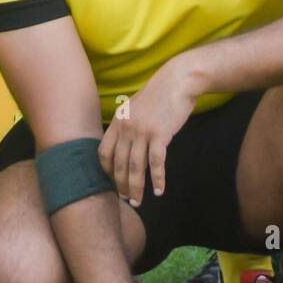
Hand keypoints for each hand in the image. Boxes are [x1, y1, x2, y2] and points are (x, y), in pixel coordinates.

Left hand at [98, 60, 198, 206]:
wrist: (178, 80)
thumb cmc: (159, 95)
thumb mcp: (135, 107)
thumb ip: (127, 124)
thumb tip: (125, 144)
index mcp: (118, 121)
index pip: (104, 152)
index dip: (107, 171)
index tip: (112, 182)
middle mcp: (126, 128)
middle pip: (119, 164)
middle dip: (120, 185)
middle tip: (125, 200)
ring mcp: (142, 131)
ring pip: (136, 167)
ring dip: (136, 188)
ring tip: (137, 201)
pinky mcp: (160, 134)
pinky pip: (156, 163)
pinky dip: (158, 179)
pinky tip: (159, 190)